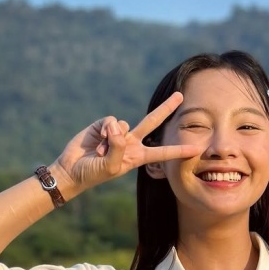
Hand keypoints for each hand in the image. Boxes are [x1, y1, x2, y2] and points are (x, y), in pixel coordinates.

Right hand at [51, 92, 197, 197]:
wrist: (72, 170)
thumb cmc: (94, 174)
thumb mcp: (111, 167)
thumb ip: (118, 148)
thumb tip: (119, 126)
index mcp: (137, 157)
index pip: (162, 153)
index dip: (178, 151)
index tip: (196, 149)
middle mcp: (131, 142)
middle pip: (152, 122)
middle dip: (166, 108)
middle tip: (181, 95)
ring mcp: (118, 133)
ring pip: (125, 124)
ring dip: (113, 138)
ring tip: (102, 151)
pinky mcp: (104, 125)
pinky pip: (112, 121)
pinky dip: (106, 130)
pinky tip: (98, 141)